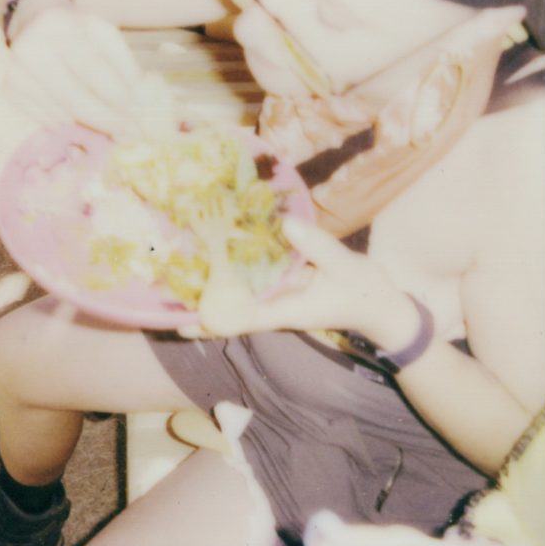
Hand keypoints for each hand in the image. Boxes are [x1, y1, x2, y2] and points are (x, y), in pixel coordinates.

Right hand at [3, 4, 179, 138]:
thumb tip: (137, 102)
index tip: (137, 114)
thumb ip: (123, 65)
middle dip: (106, 119)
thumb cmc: (79, 34)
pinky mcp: (9, 86)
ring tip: (113, 131)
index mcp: (61, 26)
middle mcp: (33, 46)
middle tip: (129, 134)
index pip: (91, 68)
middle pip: (74, 96)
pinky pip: (43, 117)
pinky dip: (66, 124)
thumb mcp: (105, 36)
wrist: (36, 22)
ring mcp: (16, 69)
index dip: (116, 94)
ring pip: (60, 112)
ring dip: (90, 126)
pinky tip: (80, 121)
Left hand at [184, 217, 415, 343]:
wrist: (381, 306)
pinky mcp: (282, 287)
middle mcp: (274, 307)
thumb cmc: (365, 292)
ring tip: (179, 269)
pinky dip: (234, 272)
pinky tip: (218, 254)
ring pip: (237, 297)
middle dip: (199, 304)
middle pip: (229, 311)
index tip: (178, 320)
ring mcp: (277, 298)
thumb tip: (288, 225)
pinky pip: (252, 283)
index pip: (240, 319)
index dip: (208, 319)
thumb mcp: (345, 266)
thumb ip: (319, 247)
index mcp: (286, 310)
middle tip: (163, 291)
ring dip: (212, 287)